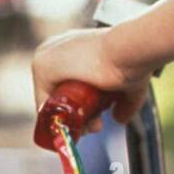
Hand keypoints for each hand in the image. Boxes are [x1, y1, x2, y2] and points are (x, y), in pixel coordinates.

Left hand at [32, 28, 153, 134]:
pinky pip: (43, 102)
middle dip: (79, 115)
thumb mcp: (128, 84)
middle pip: (61, 94)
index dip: (84, 107)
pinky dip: (54, 119)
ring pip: (54, 100)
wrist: (129, 50)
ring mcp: (48, 54)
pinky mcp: (42, 65)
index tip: (98, 118)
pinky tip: (74, 126)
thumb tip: (119, 119)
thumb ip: (125, 102)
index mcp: (76, 46)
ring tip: (91, 127)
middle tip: (95, 125)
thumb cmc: (132, 59)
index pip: (70, 84)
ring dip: (71, 120)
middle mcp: (58, 47)